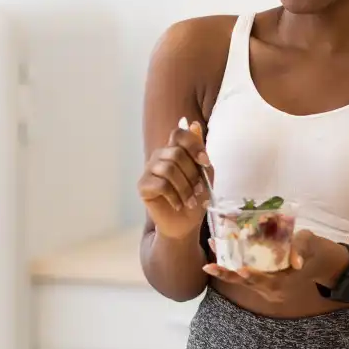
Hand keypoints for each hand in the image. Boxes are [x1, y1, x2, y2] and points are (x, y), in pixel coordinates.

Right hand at [138, 119, 211, 239]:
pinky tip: (178, 205)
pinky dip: (174, 196)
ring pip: (168, 169)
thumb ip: (200, 152)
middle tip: (199, 190)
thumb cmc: (195, 197)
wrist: (185, 223)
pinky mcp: (143, 185)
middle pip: (176, 153)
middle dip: (192, 174)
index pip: (179, 134)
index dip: (193, 146)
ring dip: (185, 187)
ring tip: (190, 200)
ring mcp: (149, 170)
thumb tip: (194, 125)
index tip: (205, 163)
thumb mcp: (205, 174)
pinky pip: (160, 184)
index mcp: (174, 150)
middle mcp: (160, 156)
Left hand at [202, 229, 348, 303]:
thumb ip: (302, 248)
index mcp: (286, 282)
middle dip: (228, 273)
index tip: (239, 270)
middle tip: (209, 265)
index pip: (266, 281)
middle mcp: (274, 289)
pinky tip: (221, 252)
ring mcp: (269, 287)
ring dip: (227, 269)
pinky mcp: (265, 281)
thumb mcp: (313, 243)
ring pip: (244, 280)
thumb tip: (295, 262)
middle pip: (248, 283)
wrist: (327, 263)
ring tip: (211, 254)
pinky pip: (247, 276)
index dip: (252, 276)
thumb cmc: (320, 251)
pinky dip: (234, 266)